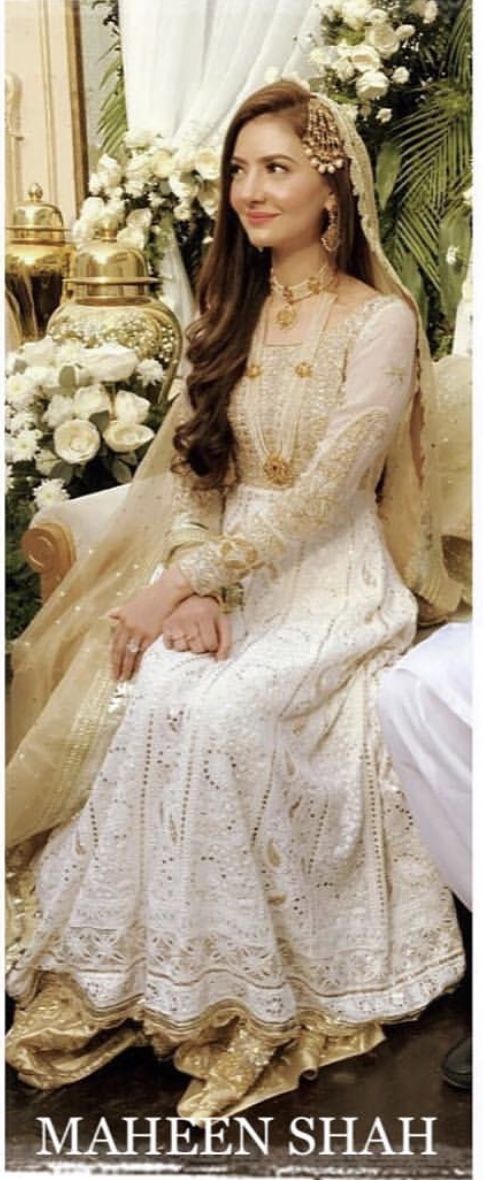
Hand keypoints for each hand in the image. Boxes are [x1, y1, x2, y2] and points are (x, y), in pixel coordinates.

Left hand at [108, 566, 191, 680]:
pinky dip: (138, 663)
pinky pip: (141, 652)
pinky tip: (137, 670)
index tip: (113, 665)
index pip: (114, 641)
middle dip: (116, 665)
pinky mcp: (150, 634)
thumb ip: (121, 611)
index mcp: (122, 617)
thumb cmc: (154, 595)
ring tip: (124, 678)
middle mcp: (127, 625)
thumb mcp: (133, 602)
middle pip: (118, 649)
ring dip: (125, 668)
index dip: (113, 654)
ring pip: (128, 653)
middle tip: (115, 677)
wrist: (168, 591)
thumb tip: (109, 615)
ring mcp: (138, 630)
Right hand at [163, 596, 231, 660]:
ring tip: (191, 636)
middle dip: (201, 646)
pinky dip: (175, 644)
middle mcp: (188, 618)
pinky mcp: (166, 626)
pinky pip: (169, 646)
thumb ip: (226, 642)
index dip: (213, 645)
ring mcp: (175, 622)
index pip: (210, 645)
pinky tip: (181, 635)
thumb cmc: (210, 613)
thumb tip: (220, 659)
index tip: (212, 637)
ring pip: (182, 648)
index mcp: (204, 615)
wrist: (194, 598)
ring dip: (188, 646)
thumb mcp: (223, 623)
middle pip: (196, 648)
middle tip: (201, 636)